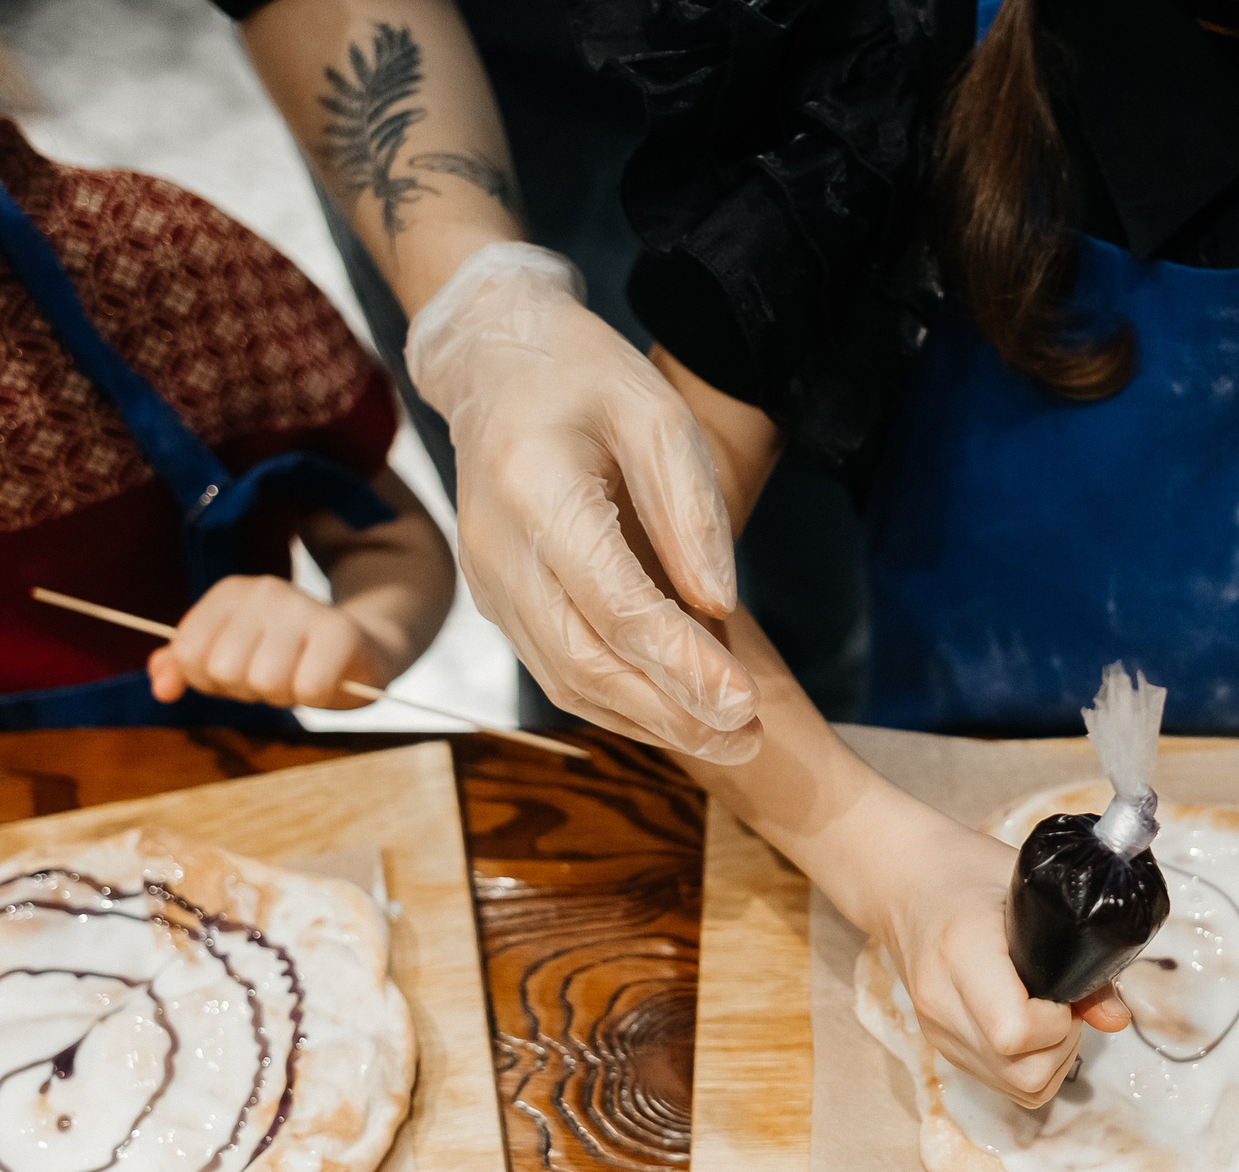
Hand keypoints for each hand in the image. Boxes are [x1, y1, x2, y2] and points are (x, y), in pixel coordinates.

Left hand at [146, 575, 390, 709]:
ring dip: (284, 695)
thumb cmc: (289, 656)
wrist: (364, 648)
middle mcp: (265, 591)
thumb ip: (185, 666)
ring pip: (265, 682)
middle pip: (225, 671)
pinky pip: (308, 688)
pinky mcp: (340, 633)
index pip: (189, 654)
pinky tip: (328, 680)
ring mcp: (304, 608)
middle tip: (277, 676)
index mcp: (230, 592)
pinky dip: (317, 697)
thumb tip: (161, 688)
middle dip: (248, 689)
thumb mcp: (231, 656)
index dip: (210, 679)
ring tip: (301, 677)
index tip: (241, 669)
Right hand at [405, 243, 762, 762]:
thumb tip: (718, 606)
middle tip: (748, 735)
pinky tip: (677, 712)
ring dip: (648, 721)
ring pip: (567, 680)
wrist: (492, 366)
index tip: (744, 700)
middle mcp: (498, 550)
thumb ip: (690, 509)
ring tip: (727, 737)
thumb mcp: (656, 413)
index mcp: (535, 491)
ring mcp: (490, 583)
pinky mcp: (499, 601)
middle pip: (585, 661)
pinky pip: (557, 669)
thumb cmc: (583, 378)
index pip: (613, 604)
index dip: (681, 663)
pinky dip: (619, 702)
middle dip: (671, 712)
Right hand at [869, 823, 1129, 1107]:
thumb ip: (1076, 953)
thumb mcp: (1030, 893)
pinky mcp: (941, 1045)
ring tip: (1050, 1016)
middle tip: (1065, 1005)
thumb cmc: (969, 875)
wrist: (905, 885)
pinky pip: (1001, 1084)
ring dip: (1050, 1061)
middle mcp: (942, 1002)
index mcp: (961, 952)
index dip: (1056, 1024)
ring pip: (1017, 1089)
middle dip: (1061, 1047)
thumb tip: (1115, 1017)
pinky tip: (1032, 1028)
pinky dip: (1029, 1066)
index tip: (1065, 994)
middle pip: (1020, 1072)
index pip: (1013, 1031)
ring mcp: (938, 1030)